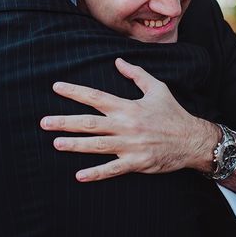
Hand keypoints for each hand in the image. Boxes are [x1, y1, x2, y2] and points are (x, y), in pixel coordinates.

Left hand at [41, 58, 218, 181]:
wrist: (192, 139)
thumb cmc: (173, 113)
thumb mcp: (158, 88)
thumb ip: (136, 74)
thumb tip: (118, 61)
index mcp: (128, 107)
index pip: (96, 97)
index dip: (75, 91)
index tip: (57, 87)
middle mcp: (126, 125)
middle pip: (90, 123)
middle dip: (65, 122)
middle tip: (44, 122)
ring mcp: (130, 145)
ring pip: (96, 146)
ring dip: (74, 145)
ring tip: (56, 143)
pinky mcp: (136, 162)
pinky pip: (112, 169)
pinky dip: (96, 173)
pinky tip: (79, 175)